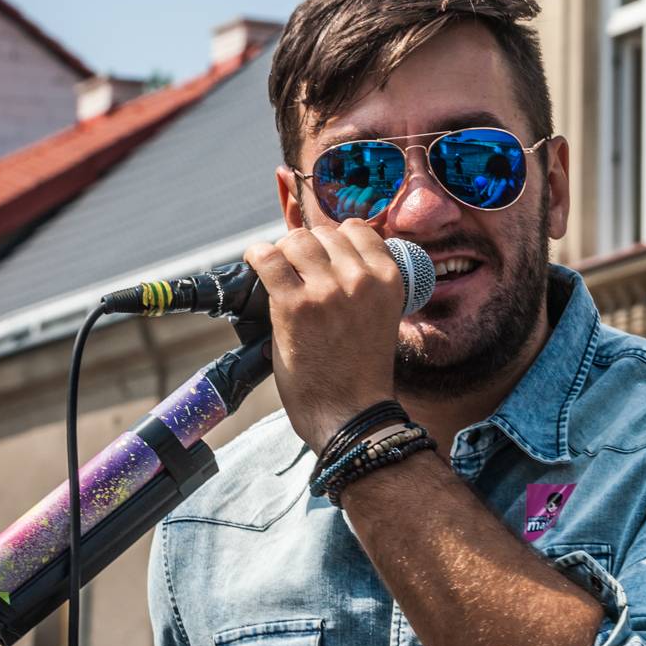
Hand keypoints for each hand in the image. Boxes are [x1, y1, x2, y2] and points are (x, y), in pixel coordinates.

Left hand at [243, 220, 405, 451]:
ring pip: (296, 240)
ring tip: (280, 274)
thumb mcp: (378, 315)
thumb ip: (362, 283)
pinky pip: (268, 258)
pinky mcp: (294, 305)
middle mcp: (361, 279)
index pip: (357, 230)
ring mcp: (327, 290)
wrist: (349, 415)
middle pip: (324, 233)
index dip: (335, 240)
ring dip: (284, 253)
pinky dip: (258, 256)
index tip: (323, 257)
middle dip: (308, 248)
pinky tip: (257, 264)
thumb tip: (326, 251)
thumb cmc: (360, 371)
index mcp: (388, 279)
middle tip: (298, 273)